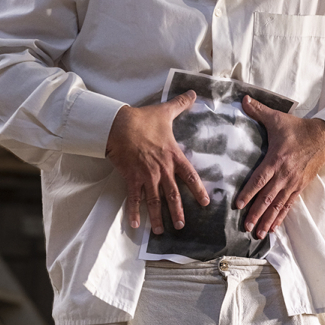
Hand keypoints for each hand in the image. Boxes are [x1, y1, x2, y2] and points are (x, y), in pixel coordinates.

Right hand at [106, 90, 209, 233]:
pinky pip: (133, 198)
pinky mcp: (131, 177)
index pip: (190, 176)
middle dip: (177, 211)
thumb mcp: (165, 112)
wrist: (119, 124)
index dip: (198, 190)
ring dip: (157, 217)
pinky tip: (134, 224)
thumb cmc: (143, 119)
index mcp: (172, 156)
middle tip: (181, 225)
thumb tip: (193, 93)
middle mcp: (162, 169)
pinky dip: (134, 211)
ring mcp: (146, 175)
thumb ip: (181, 105)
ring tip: (159, 231)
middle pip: (173, 195)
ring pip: (154, 201)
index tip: (205, 202)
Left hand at [237, 95, 324, 238]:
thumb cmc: (298, 129)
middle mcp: (285, 175)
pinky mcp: (300, 187)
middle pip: (268, 198)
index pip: (260, 179)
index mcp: (277, 159)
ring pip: (278, 205)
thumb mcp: (278, 118)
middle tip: (245, 226)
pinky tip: (273, 228)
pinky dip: (280, 218)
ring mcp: (293, 183)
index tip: (238, 204)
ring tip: (257, 233)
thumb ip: (259, 111)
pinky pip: (289, 206)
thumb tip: (243, 99)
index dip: (249, 192)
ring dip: (267, 220)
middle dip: (257, 213)